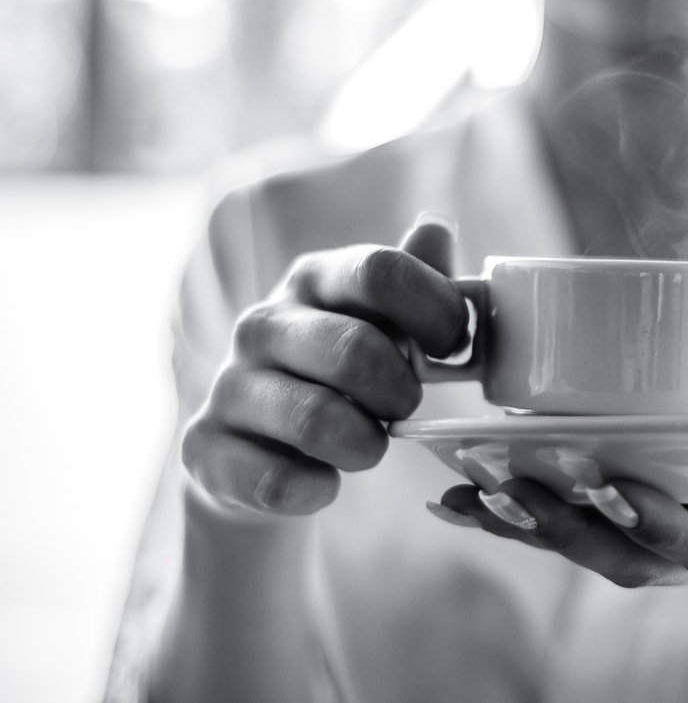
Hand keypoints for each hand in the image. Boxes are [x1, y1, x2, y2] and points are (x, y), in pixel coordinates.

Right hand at [182, 215, 465, 516]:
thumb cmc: (339, 375)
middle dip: (401, 392)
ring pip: (318, 419)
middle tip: (405, 408)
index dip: (434, 311)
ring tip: (368, 446)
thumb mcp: (381, 322)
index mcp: (313, 279)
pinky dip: (317, 488)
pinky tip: (323, 481)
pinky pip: (276, 479)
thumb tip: (435, 227)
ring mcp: (229, 385)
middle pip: (355, 350)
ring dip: (365, 445)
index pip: (380, 271)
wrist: (258, 448)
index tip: (452, 349)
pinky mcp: (206, 448)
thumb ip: (413, 281)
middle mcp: (262, 323)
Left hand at [431, 421, 687, 584]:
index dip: (659, 523)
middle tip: (503, 480)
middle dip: (565, 525)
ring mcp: (680, 544)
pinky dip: (523, 515)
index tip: (609, 483)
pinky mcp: (654, 523)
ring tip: (461, 488)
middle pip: (629, 557)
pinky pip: (581, 528)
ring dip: (527, 523)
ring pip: (594, 549)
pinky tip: (463, 493)